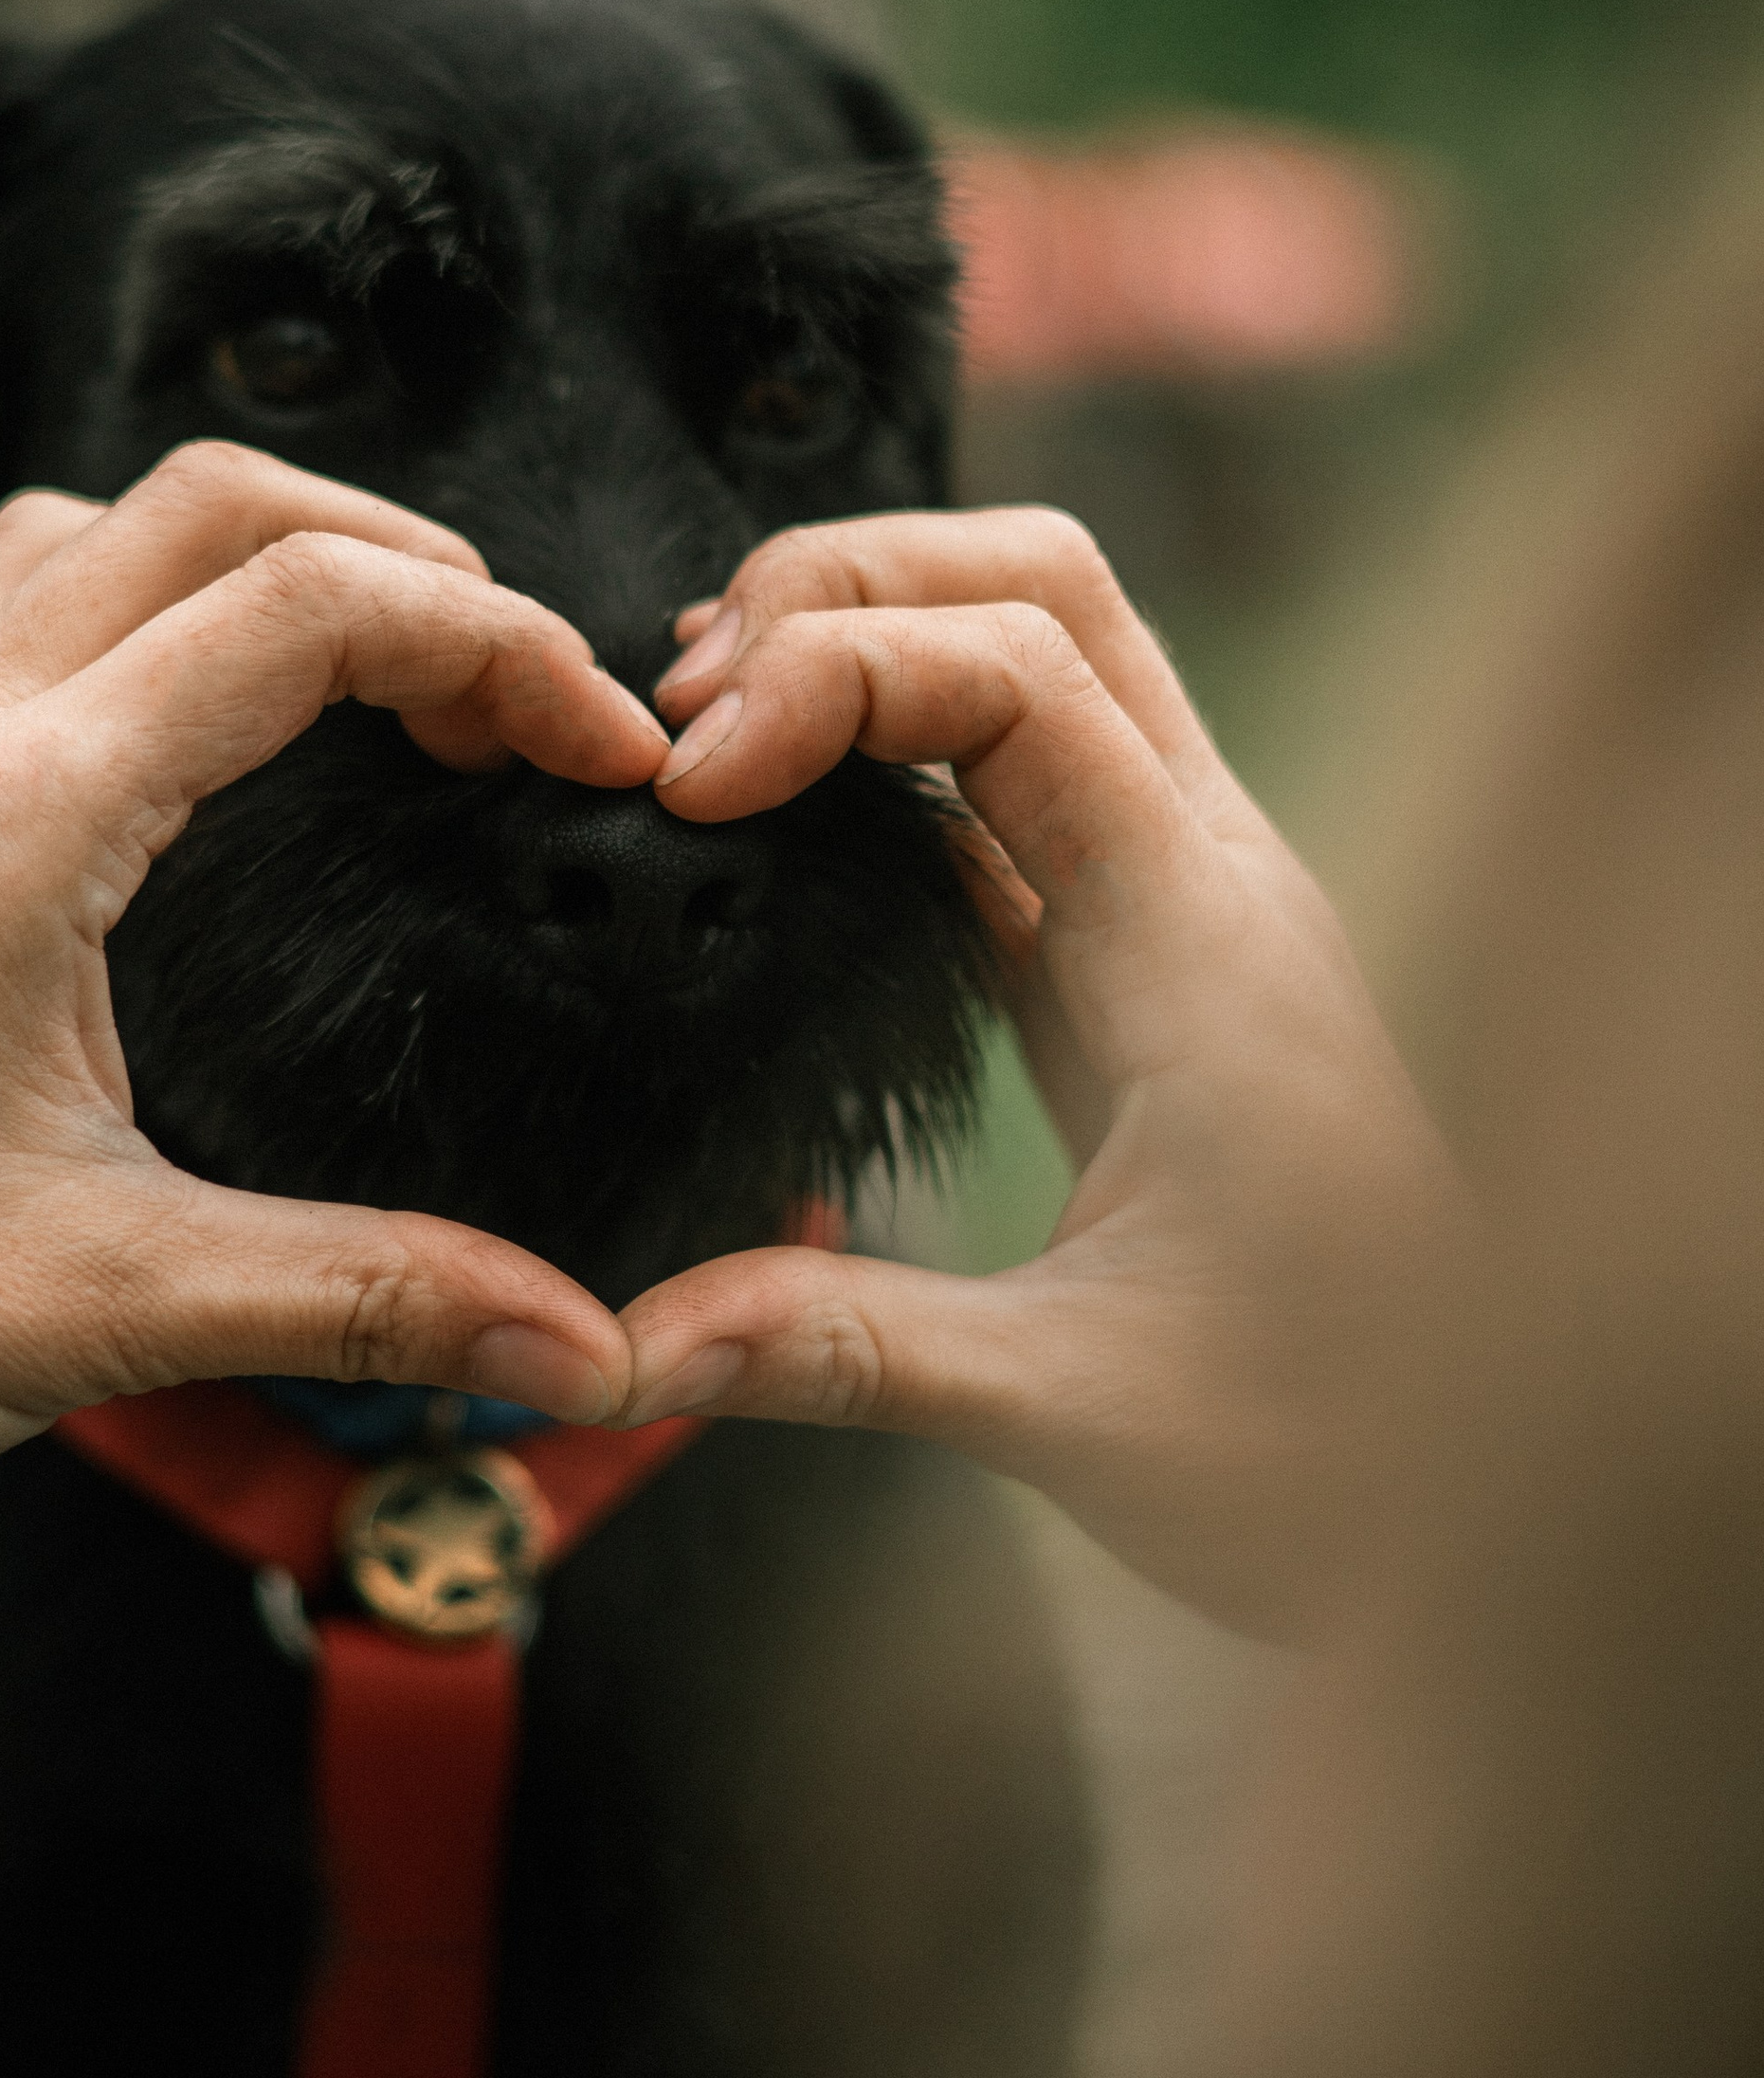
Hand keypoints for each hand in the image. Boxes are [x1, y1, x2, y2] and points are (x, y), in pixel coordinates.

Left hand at [0, 444, 665, 1604]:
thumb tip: (582, 1349)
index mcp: (14, 822)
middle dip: (401, 557)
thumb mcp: (116, 1306)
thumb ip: (369, 1295)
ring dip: (252, 560)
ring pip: (81, 538)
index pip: (303, 611)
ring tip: (381, 684)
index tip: (606, 745)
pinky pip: (0, 629)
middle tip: (521, 690)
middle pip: (201, 506)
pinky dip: (139, 622)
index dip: (498, 644)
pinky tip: (202, 755)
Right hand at [624, 510, 1466, 1631]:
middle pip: (1042, 587)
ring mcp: (1178, 900)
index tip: (689, 779)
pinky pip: (1010, 775)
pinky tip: (776, 824)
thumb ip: (843, 1349)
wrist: (1464, 1490)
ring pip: (1035, 650)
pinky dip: (885, 747)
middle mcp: (1207, 877)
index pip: (1021, 673)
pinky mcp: (1135, 954)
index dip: (834, 673)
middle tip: (678, 707)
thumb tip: (612, 1344)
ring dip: (870, 641)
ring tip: (704, 735)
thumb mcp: (1074, 1410)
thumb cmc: (1322, 1448)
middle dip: (846, 589)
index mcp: (1206, 941)